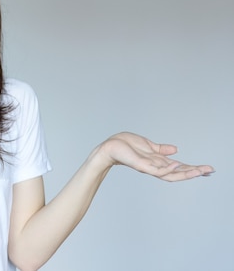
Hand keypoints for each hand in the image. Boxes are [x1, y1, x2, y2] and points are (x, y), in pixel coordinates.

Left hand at [100, 132, 214, 181]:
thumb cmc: (125, 145)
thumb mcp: (148, 145)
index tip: (207, 169)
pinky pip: (156, 170)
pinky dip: (167, 168)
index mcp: (158, 161)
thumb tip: (176, 150)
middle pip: (178, 172)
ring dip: (185, 172)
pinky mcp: (141, 166)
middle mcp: (155, 166)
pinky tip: (176, 164)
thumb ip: (161, 149)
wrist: (109, 147)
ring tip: (199, 170)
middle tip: (210, 171)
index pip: (179, 167)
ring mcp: (149, 167)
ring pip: (170, 174)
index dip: (193, 168)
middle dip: (194, 172)